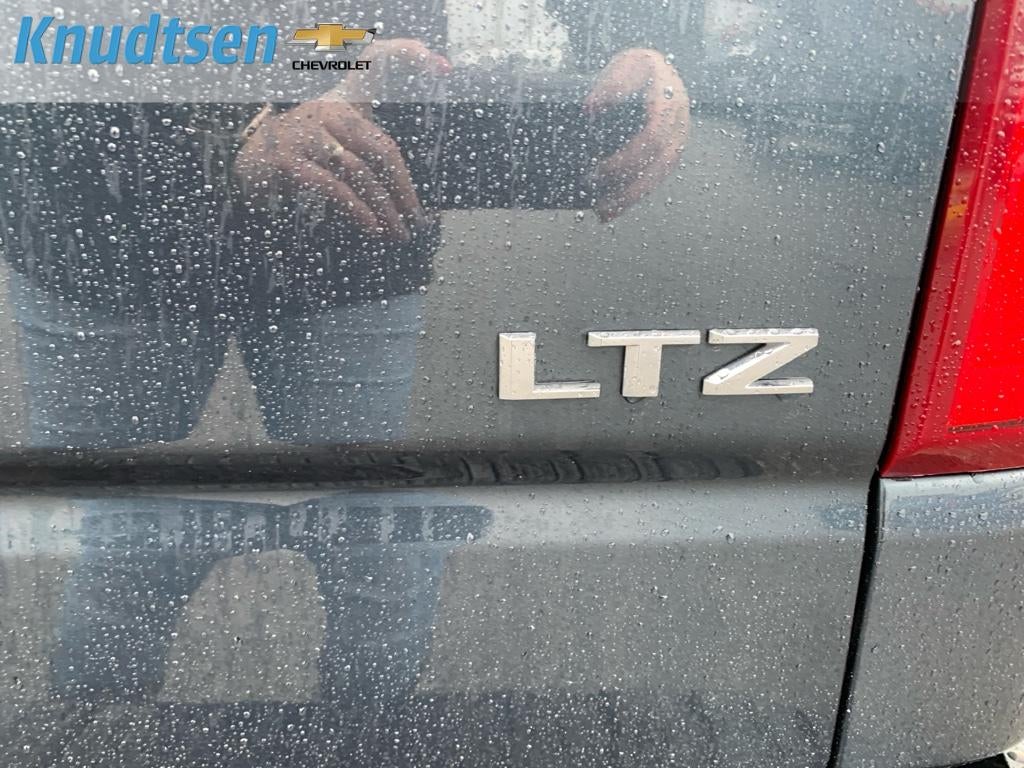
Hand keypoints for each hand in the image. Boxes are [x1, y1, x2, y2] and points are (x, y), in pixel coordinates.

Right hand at [234, 39, 449, 240]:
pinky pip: (333, 186)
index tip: (439, 61)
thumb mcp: (336, 146)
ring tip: (396, 233)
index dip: (405, 53)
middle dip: (403, 189)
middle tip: (416, 220)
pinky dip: (357, 210)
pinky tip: (372, 227)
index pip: (374, 65)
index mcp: (342, 103)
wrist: (248, 170)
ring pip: (359, 172)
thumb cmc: (303, 160)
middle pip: (380, 148)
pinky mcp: (289, 160)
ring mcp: (305, 134)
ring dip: (384, 208)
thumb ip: (369, 156)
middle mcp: (326, 111)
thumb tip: (409, 197)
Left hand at [585, 49, 688, 221]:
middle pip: (658, 165)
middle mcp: (679, 123)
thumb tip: (592, 107)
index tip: (598, 170)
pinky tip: (616, 204)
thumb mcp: (626, 65)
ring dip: (631, 197)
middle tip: (598, 202)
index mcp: (669, 101)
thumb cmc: (638, 68)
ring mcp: (678, 139)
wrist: (657, 69)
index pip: (651, 138)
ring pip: (659, 175)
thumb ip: (612, 83)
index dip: (625, 159)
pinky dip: (636, 192)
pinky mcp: (671, 151)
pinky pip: (657, 176)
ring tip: (603, 213)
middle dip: (627, 188)